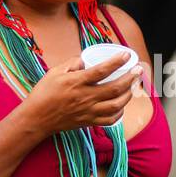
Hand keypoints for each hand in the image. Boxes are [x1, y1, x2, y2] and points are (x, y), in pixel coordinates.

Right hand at [20, 52, 140, 134]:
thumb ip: (72, 63)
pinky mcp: (89, 122)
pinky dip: (120, 113)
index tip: (126, 55)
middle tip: (138, 70)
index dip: (116, 61)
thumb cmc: (44, 93)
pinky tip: (122, 106)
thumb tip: (85, 60)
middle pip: (114, 88)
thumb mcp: (54, 72)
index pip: (102, 70)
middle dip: (130, 78)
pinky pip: (110, 120)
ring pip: (116, 105)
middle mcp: (85, 97)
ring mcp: (88, 111)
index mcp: (77, 82)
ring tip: (133, 86)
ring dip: (128, 95)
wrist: (37, 118)